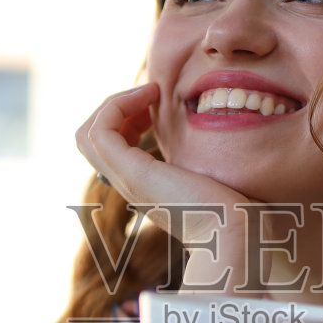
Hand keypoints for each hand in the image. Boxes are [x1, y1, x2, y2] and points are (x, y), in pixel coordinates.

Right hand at [75, 83, 251, 245]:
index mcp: (144, 184)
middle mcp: (129, 183)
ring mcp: (127, 179)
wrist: (235, 231)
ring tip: (150, 92)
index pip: (109, 148)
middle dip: (114, 109)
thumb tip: (224, 144)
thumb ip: (206, 161)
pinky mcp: (132, 172)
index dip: (125, 119)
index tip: (157, 106)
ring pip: (87, 134)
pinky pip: (100, 131)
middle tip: (150, 96)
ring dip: (115, 103)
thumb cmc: (236, 208)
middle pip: (88, 140)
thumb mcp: (214, 176)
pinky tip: (152, 97)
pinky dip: (118, 105)